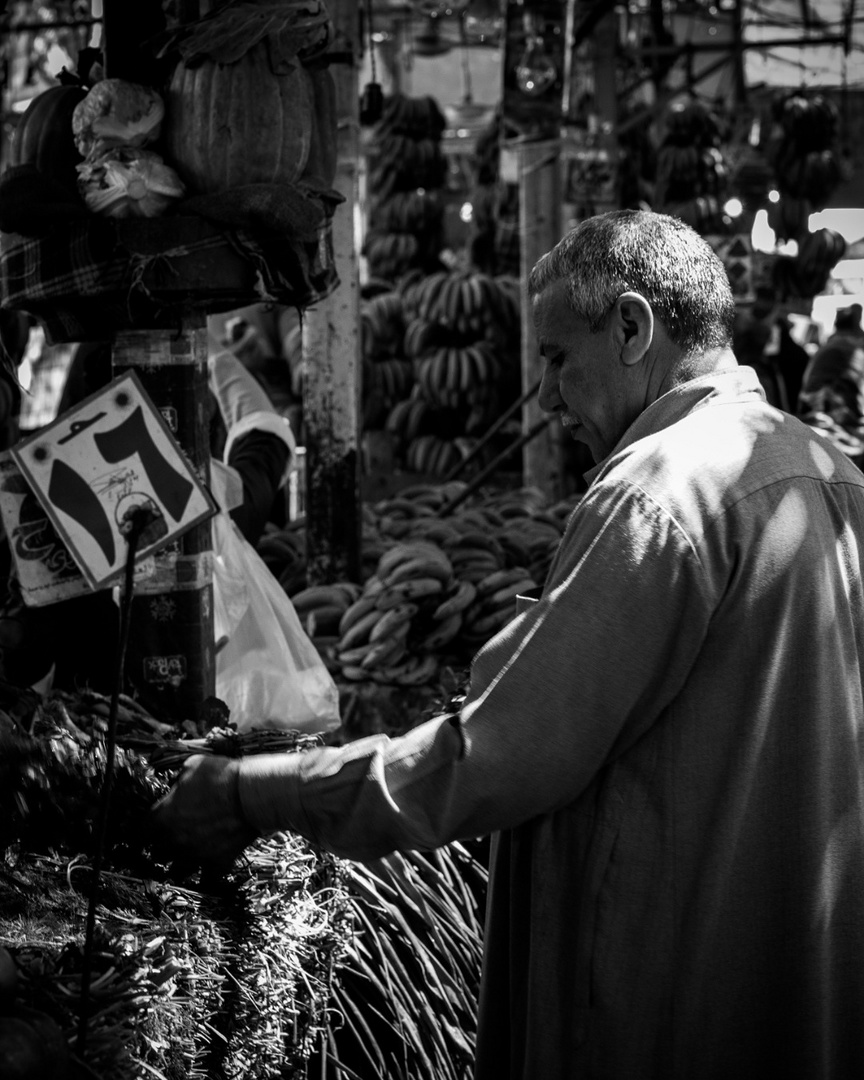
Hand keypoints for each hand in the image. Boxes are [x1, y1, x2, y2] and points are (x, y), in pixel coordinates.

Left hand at [151, 754, 258, 871]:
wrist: (251, 794)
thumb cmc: (221, 776)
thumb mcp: (193, 766)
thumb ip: (179, 778)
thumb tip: (178, 782)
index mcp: (163, 817)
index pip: (142, 831)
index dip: (146, 830)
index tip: (150, 829)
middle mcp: (174, 840)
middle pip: (158, 853)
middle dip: (163, 845)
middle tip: (174, 836)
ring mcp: (194, 855)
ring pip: (177, 871)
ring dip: (180, 863)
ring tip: (188, 855)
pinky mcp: (216, 863)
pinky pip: (206, 880)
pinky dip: (206, 876)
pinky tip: (208, 868)